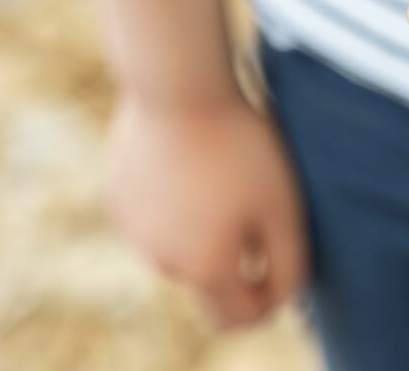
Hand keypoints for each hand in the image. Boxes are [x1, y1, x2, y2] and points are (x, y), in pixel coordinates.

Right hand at [104, 90, 306, 327]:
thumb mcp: (284, 208)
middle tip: (262, 207)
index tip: (286, 268)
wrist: (177, 90)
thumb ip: (290, 265)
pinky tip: (194, 157)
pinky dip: (178, 199)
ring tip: (229, 174)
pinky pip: (156, 212)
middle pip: (211, 280)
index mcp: (204, 269)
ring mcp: (132, 229)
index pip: (238, 317)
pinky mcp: (118, 195)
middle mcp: (161, 260)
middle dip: (239, 260)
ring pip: (181, 244)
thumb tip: (285, 299)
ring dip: (206, 226)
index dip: (269, 302)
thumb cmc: (241, 148)